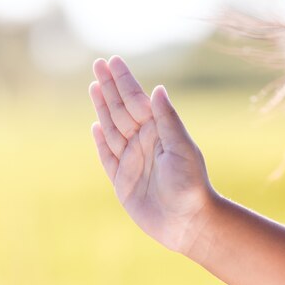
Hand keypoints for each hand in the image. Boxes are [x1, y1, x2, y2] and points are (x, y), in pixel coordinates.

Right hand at [89, 56, 215, 253]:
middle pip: (121, 109)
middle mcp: (144, 142)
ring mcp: (132, 160)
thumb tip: (157, 89)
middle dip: (109, 87)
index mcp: (158, 132)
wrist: (187, 223)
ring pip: (112, 128)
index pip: (137, 100)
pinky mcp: (122, 180)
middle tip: (98, 64)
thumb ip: (167, 120)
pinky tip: (95, 126)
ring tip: (94, 86)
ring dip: (102, 107)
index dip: (123, 81)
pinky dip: (101, 141)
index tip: (113, 61)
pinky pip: (107, 155)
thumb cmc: (190, 185)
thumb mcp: (181, 149)